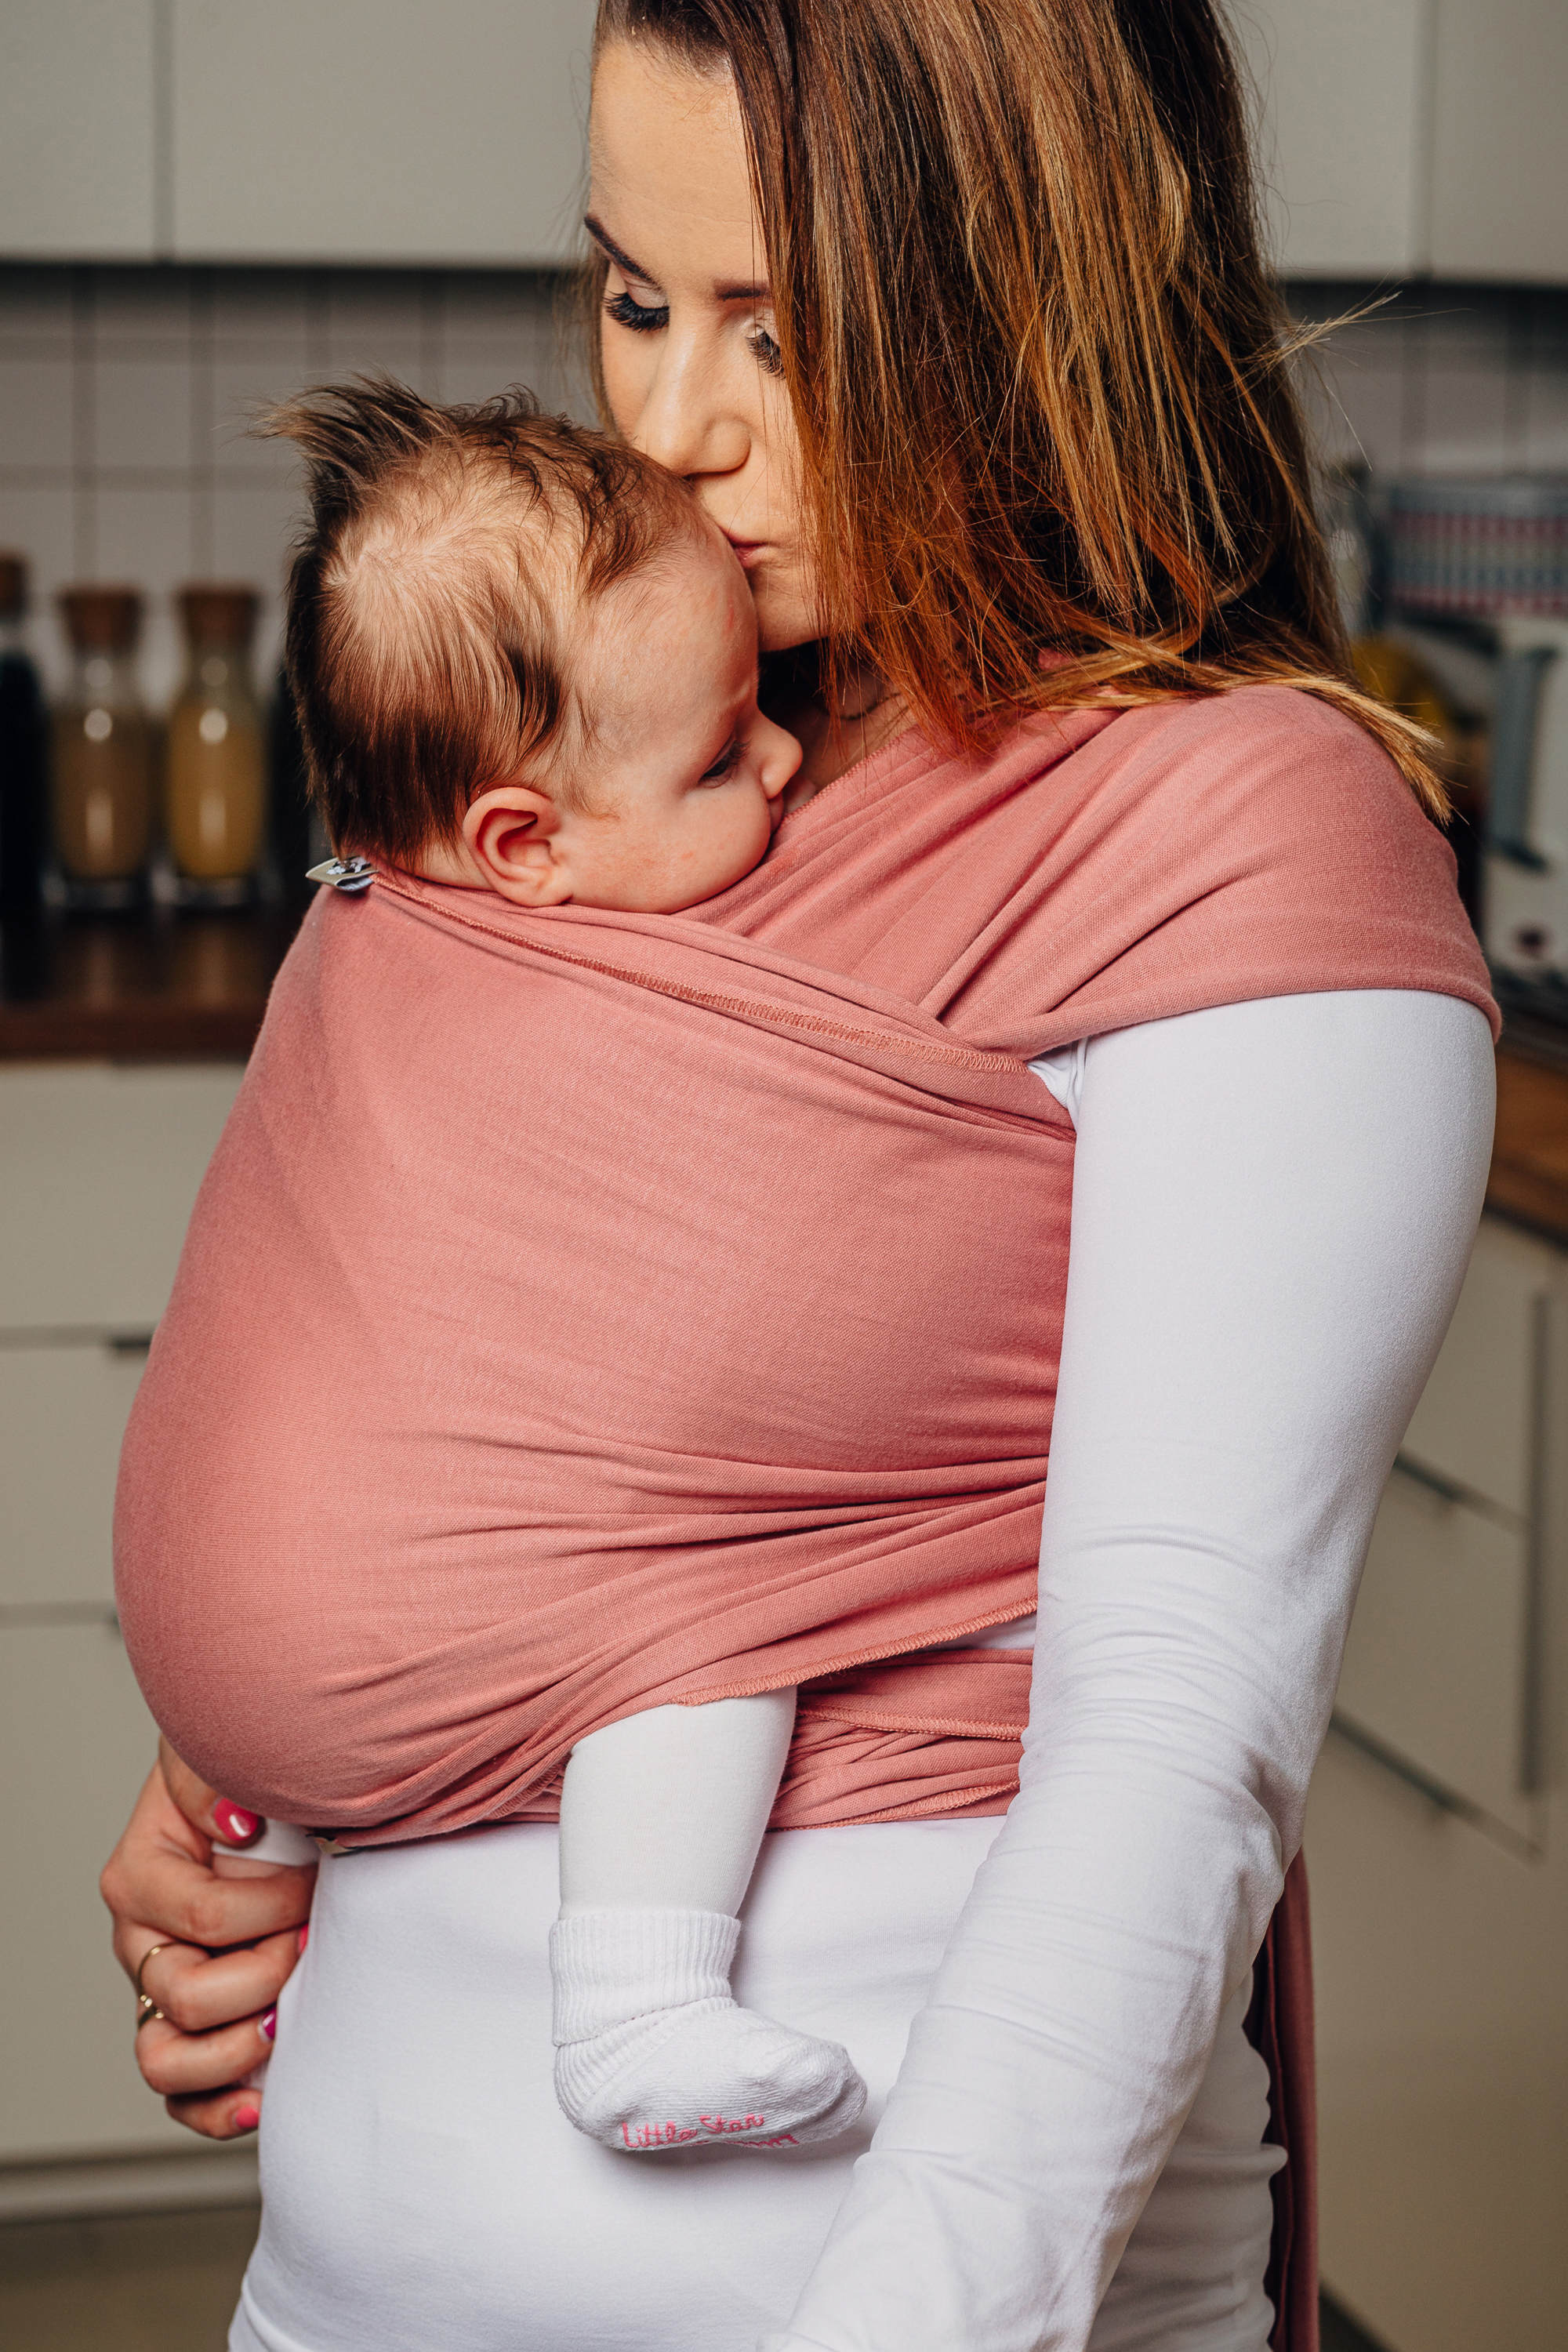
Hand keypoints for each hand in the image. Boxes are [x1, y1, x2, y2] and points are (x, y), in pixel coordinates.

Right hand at [100, 1742, 315, 2138]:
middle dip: (266, 1973)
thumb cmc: (243, 1781)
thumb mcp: (221, 1754)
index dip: (274, 1908)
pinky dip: (216, 2110)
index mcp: (140, 1875)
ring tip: (286, 2018)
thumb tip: (237, 1827)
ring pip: (166, 2061)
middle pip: (186, 1995)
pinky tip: (258, 2103)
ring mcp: (159, 1991)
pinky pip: (183, 2098)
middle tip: (309, 1938)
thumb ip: (214, 1777)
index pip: (206, 1916)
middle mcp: (140, 1941)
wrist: (261, 1801)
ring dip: (237, 2049)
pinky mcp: (189, 2030)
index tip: (316, 1880)